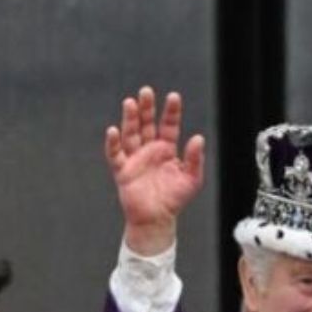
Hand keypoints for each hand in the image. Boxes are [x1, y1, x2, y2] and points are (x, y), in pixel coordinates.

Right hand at [105, 87, 206, 255]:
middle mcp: (150, 150)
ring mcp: (135, 158)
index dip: (171, 112)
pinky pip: (115, 155)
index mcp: (167, 149)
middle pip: (147, 124)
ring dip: (130, 119)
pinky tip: (113, 131)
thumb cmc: (175, 200)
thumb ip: (195, 159)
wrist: (157, 220)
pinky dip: (113, 143)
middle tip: (146, 91)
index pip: (168, 125)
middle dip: (146, 108)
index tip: (173, 97)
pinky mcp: (122, 171)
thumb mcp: (192, 179)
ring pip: (131, 134)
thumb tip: (198, 138)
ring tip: (130, 103)